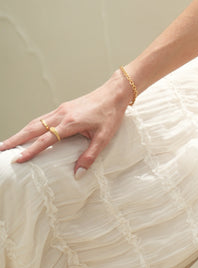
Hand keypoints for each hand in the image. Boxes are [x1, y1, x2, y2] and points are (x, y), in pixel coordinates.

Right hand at [0, 71, 133, 176]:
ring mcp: (61, 110)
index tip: (17, 160)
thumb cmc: (111, 114)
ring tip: (8, 143)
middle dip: (15, 139)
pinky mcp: (63, 108)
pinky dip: (31, 127)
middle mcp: (62, 115)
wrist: (115, 93)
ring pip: (35, 122)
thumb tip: (78, 174)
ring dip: (21, 132)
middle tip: (1, 149)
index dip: (31, 150)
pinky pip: (42, 118)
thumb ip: (90, 156)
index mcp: (70, 123)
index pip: (46, 139)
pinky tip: (27, 133)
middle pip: (33, 128)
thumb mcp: (104, 138)